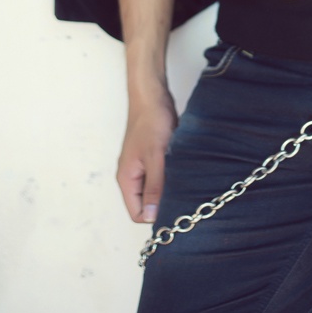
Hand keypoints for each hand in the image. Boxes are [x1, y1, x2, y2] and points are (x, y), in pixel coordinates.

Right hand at [117, 88, 177, 223]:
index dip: (155, 216)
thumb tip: (151, 216)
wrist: (153, 96)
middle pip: (146, 205)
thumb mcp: (155, 157)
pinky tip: (184, 171)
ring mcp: (143, 168)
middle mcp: (132, 176)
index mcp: (127, 179)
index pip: (137, 214)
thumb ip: (154, 187)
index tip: (175, 210)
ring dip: (169, 189)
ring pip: (156, 191)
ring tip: (185, 181)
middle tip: (184, 196)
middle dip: (164, 203)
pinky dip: (172, 177)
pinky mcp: (153, 159)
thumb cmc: (150, 122)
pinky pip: (162, 177)